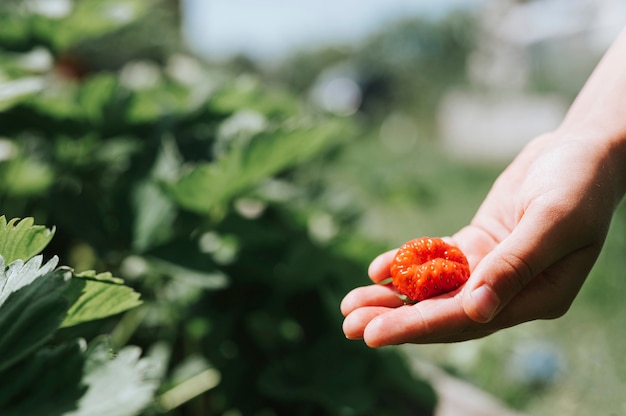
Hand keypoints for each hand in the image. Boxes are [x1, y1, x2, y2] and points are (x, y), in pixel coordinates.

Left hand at [341, 132, 622, 345]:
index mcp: (537, 297)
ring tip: (349, 304)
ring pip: (435, 290)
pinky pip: (437, 261)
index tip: (373, 335)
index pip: (467, 321)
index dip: (418, 328)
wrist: (581, 151)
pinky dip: (408, 264)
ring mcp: (492, 268)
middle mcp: (511, 290)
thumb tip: (475, 310)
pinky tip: (378, 270)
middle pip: (444, 312)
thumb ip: (515, 265)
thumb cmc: (579, 182)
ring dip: (393, 297)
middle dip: (395, 319)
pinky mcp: (479, 245)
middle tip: (348, 325)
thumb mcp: (553, 220)